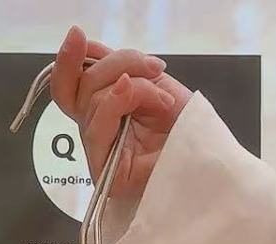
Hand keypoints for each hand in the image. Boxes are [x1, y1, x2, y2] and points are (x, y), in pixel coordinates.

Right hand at [50, 25, 192, 197]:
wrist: (208, 153)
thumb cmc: (185, 124)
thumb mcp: (150, 80)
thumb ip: (116, 66)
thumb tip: (83, 44)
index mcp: (102, 111)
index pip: (68, 88)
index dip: (67, 61)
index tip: (77, 34)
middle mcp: (96, 132)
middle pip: (80, 88)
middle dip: (118, 64)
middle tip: (153, 67)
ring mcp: (100, 155)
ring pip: (91, 102)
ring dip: (136, 88)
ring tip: (164, 100)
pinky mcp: (107, 175)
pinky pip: (96, 128)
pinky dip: (118, 102)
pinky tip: (141, 96)